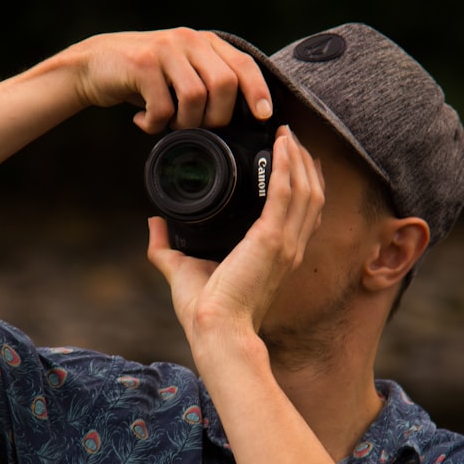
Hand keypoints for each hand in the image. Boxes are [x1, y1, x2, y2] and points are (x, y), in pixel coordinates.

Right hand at [65, 28, 272, 132]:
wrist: (93, 64)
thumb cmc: (144, 77)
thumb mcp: (181, 72)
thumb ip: (208, 82)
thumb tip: (241, 120)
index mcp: (205, 43)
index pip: (243, 65)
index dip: (257, 91)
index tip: (263, 116)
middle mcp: (189, 41)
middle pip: (224, 84)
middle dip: (217, 117)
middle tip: (199, 128)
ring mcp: (166, 50)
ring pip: (195, 97)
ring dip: (185, 122)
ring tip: (169, 124)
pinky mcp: (142, 64)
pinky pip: (163, 107)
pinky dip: (155, 124)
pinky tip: (143, 122)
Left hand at [148, 124, 324, 343]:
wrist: (215, 329)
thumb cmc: (205, 309)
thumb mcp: (183, 269)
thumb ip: (166, 246)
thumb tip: (154, 223)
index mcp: (277, 254)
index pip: (302, 212)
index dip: (301, 181)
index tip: (290, 156)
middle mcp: (290, 247)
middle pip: (309, 194)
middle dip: (302, 161)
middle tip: (288, 135)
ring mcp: (285, 243)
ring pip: (305, 190)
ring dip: (297, 158)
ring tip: (286, 134)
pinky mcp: (272, 240)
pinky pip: (287, 194)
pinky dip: (286, 167)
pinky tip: (280, 146)